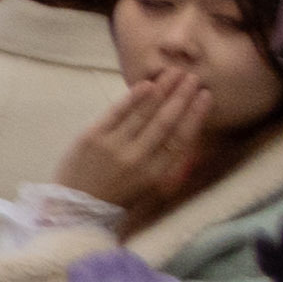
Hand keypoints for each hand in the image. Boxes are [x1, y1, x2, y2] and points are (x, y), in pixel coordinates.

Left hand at [52, 52, 226, 220]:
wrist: (75, 209)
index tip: (206, 96)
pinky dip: (133, 97)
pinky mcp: (92, 137)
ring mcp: (114, 146)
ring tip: (173, 72)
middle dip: (181, 96)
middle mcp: (138, 158)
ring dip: (161, 90)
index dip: (195, 116)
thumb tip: (184, 131)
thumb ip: (165, 161)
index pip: (181, 138)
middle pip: (165, 121)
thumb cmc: (116, 197)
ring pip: (143, 113)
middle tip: (192, 76)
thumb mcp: (148, 186)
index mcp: (156, 173)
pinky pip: (116, 112)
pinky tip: (147, 84)